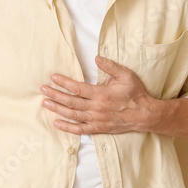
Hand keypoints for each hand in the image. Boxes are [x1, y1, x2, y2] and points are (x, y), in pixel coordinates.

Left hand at [40, 55, 156, 134]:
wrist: (144, 115)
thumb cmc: (135, 94)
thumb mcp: (126, 75)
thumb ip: (110, 66)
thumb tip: (96, 57)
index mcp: (101, 94)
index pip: (77, 87)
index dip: (63, 82)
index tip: (53, 77)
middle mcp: (96, 108)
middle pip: (71, 101)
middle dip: (55, 95)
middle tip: (43, 90)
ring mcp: (96, 120)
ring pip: (72, 115)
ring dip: (57, 109)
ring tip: (45, 103)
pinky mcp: (98, 129)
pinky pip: (79, 130)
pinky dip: (67, 127)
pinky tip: (56, 123)